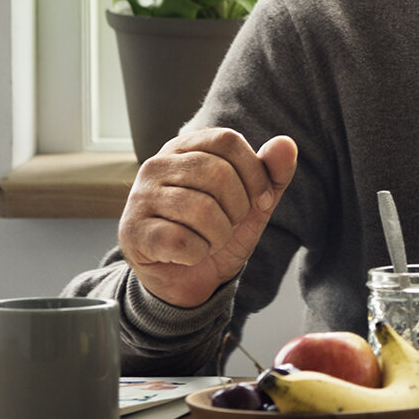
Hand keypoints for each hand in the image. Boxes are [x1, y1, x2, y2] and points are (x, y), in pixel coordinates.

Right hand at [118, 128, 296, 308]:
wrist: (188, 278)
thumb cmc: (218, 229)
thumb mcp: (254, 201)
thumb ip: (272, 173)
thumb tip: (286, 144)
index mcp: (186, 147)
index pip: (228, 140)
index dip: (255, 174)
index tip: (260, 201)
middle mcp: (157, 165)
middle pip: (217, 173)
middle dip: (238, 209)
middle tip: (229, 225)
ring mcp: (139, 197)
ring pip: (201, 209)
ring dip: (219, 235)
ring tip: (209, 240)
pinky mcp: (132, 232)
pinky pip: (181, 241)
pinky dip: (197, 253)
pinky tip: (188, 254)